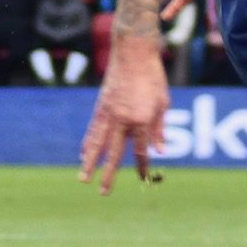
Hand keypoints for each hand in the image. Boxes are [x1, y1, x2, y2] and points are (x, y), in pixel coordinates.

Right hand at [78, 36, 168, 194]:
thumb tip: (160, 151)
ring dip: (89, 162)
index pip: (141, 151)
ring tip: (83, 178)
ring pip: (97, 144)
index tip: (144, 179)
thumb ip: (159, 128)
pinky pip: (93, 130)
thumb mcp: (163, 103)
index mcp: (142, 120)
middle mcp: (123, 120)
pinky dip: (88, 143)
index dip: (143, 167)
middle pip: (115, 153)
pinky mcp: (100, 106)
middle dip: (109, 174)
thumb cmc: (153, 77)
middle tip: (103, 193)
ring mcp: (109, 114)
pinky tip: (83, 153)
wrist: (133, 53)